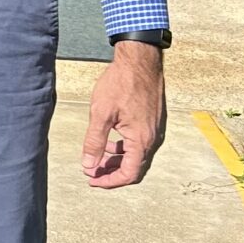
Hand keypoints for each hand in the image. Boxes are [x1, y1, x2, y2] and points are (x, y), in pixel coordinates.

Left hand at [82, 40, 167, 188]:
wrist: (140, 61)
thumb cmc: (121, 83)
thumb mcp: (101, 114)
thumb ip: (94, 142)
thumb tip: (88, 165)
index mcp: (141, 140)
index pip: (129, 174)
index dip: (109, 181)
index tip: (92, 180)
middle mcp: (153, 138)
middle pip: (135, 168)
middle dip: (112, 173)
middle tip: (92, 172)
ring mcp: (155, 130)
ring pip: (137, 156)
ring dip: (117, 161)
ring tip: (96, 159)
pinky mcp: (153, 122)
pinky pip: (139, 144)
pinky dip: (124, 149)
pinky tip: (108, 142)